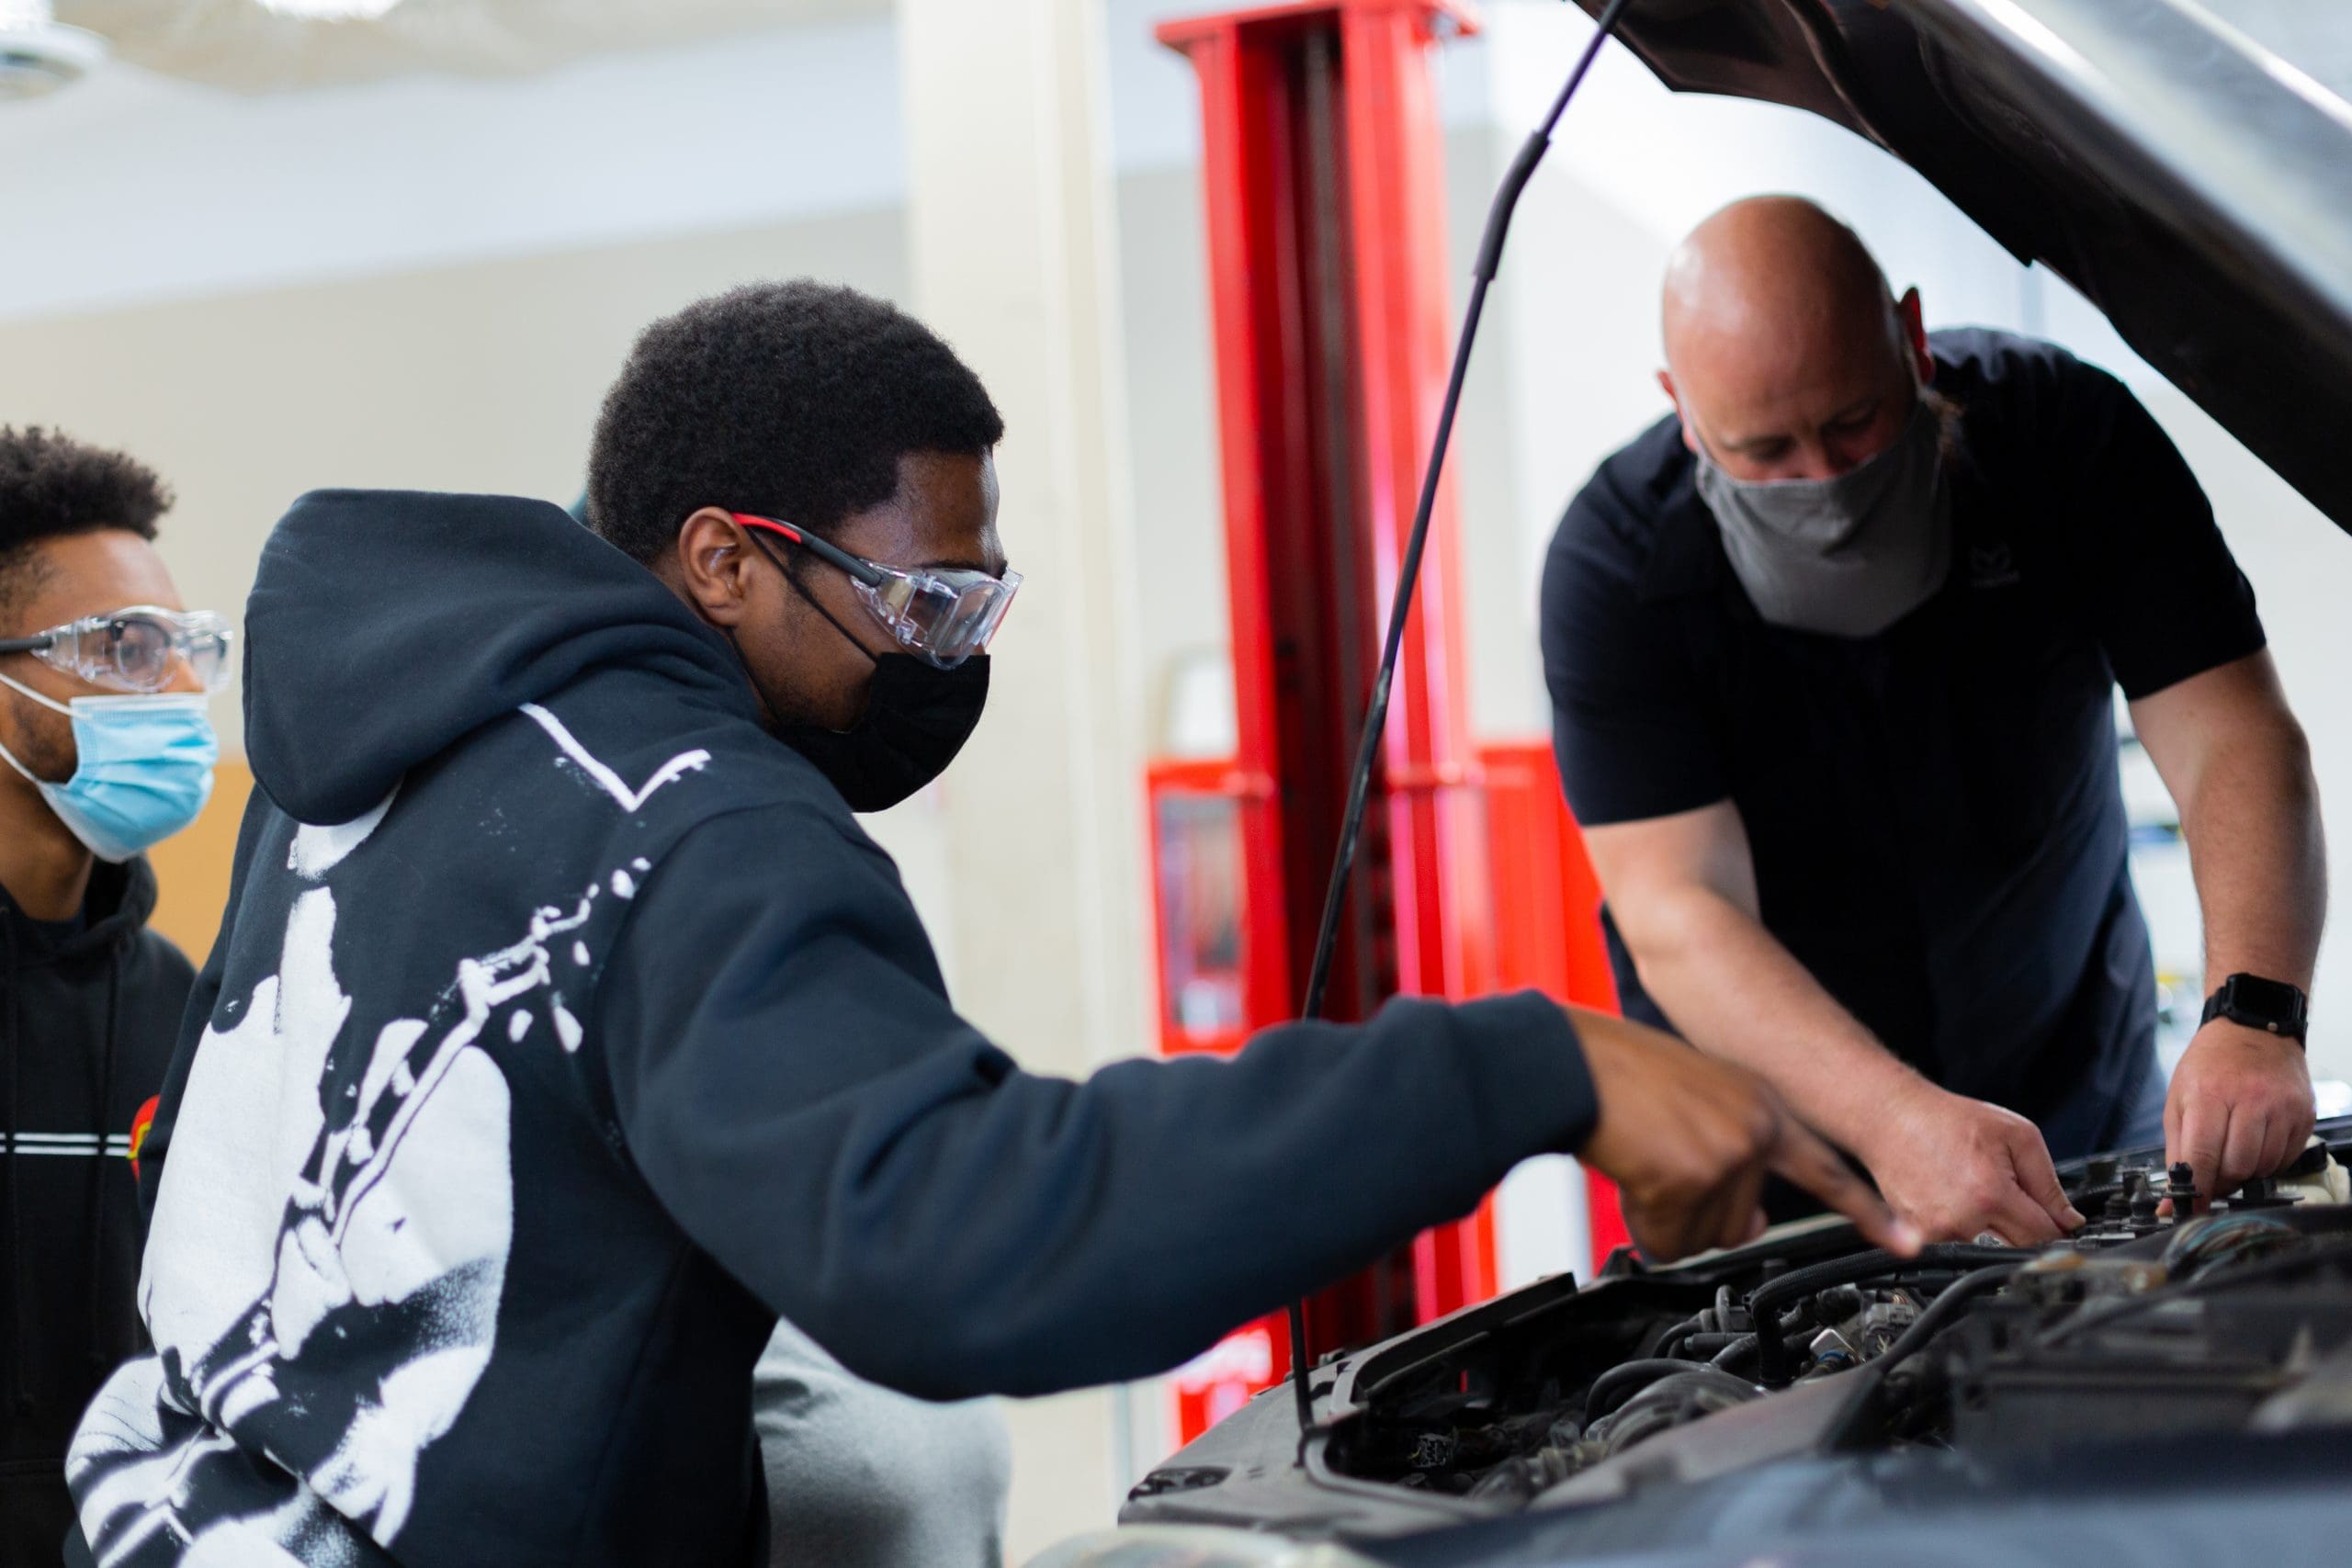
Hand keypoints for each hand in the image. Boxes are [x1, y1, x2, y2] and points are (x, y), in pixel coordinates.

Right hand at [1574, 1010, 1919, 1261]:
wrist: (1575, 1065)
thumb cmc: (1619, 1078)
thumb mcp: (1697, 1104)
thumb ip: (1735, 1158)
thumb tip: (1751, 1225)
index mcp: (1760, 1105)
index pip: (1826, 1168)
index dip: (1869, 1212)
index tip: (1908, 1242)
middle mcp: (1755, 1127)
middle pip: (1742, 1225)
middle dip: (1695, 1214)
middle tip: (1657, 1166)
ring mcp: (1730, 1152)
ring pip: (1706, 1236)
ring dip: (1666, 1217)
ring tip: (1641, 1165)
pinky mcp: (1696, 1175)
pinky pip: (1672, 1240)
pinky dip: (1645, 1223)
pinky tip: (1631, 1178)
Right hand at [1858, 1081, 2082, 1244]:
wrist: (1890, 1117)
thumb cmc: (1947, 1119)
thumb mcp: (2015, 1134)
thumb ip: (2048, 1182)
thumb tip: (2068, 1221)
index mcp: (1991, 1195)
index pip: (2043, 1235)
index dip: (2055, 1226)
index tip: (2056, 1220)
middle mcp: (1962, 1219)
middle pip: (2015, 1244)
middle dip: (2019, 1221)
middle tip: (2001, 1186)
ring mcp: (1935, 1231)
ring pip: (1984, 1242)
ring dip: (1986, 1222)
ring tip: (1966, 1184)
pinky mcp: (1917, 1234)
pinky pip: (1955, 1239)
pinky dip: (1958, 1222)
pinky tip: (1947, 1193)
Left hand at [2166, 1019, 2313, 1207]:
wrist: (2254, 1031)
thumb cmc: (2210, 1066)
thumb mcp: (2178, 1100)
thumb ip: (2176, 1152)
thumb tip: (2172, 1201)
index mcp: (2209, 1094)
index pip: (2204, 1156)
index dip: (2197, 1189)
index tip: (2191, 1208)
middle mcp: (2250, 1100)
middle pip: (2237, 1167)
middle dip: (2221, 1179)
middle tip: (2213, 1170)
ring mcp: (2282, 1107)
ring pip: (2263, 1167)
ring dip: (2245, 1170)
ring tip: (2234, 1147)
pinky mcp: (2304, 1115)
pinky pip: (2286, 1158)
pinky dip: (2268, 1160)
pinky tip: (2257, 1140)